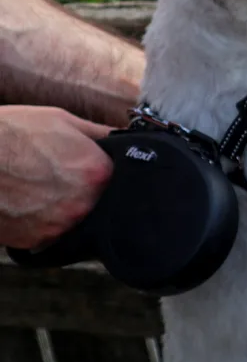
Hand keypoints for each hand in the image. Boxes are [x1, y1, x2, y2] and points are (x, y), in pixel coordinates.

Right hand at [0, 106, 112, 248]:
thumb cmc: (10, 134)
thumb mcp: (60, 120)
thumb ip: (98, 133)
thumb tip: (121, 137)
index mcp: (96, 172)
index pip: (116, 177)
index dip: (101, 170)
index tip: (86, 166)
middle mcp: (83, 203)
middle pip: (96, 200)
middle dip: (83, 189)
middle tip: (57, 176)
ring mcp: (59, 225)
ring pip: (73, 218)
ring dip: (62, 207)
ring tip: (38, 188)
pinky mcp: (35, 241)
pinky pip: (49, 233)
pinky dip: (41, 221)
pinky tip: (26, 203)